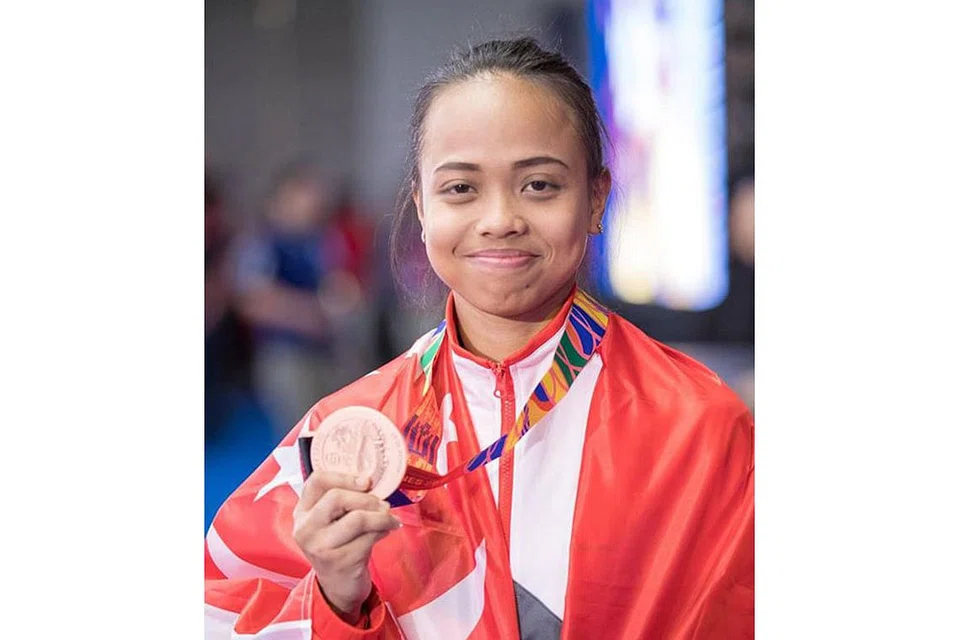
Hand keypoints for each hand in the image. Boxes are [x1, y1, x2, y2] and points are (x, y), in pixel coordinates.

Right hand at [292, 471, 400, 623]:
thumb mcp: (333, 521)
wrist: (338, 585)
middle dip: (366, 498)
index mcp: (302, 512)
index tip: (366, 481)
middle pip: (337, 497)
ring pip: (357, 518)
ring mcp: (319, 547)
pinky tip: (386, 531)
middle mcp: (305, 528)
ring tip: (389, 518)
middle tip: (383, 503)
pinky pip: (368, 538)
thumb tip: (371, 481)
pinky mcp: (339, 562)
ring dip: (381, 516)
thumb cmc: (340, 544)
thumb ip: (343, 501)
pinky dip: (383, 531)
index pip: (317, 481)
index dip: (344, 476)